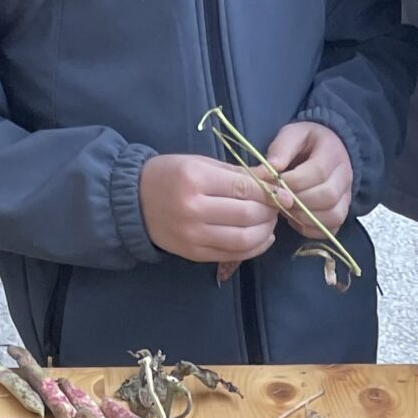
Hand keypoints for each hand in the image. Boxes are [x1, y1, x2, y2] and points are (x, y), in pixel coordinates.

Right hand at [139, 153, 277, 266]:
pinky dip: (254, 248)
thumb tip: (274, 180)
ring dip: (265, 232)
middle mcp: (195, 209)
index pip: (244, 189)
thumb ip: (237, 173)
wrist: (134, 201)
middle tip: (276, 207)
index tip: (283, 193)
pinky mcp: (195, 254)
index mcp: (195, 179)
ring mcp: (194, 235)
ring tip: (270, 222)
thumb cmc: (170, 175)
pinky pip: (234, 254)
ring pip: (243, 239)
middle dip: (269, 212)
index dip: (269, 193)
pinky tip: (262, 237)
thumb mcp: (199, 163)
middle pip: (247, 215)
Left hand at [262, 120, 353, 235]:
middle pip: (328, 196)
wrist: (328, 151)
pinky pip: (331, 229)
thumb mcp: (292, 134)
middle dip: (299, 201)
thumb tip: (270, 169)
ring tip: (286, 209)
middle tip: (279, 199)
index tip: (276, 183)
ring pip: (333, 216)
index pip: (318, 172)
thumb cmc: (306, 144)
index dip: (295, 182)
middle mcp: (345, 176)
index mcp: (333, 152)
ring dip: (305, 217)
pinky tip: (296, 219)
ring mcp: (346, 198)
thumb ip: (281, 149)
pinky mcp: (342, 214)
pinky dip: (311, 229)